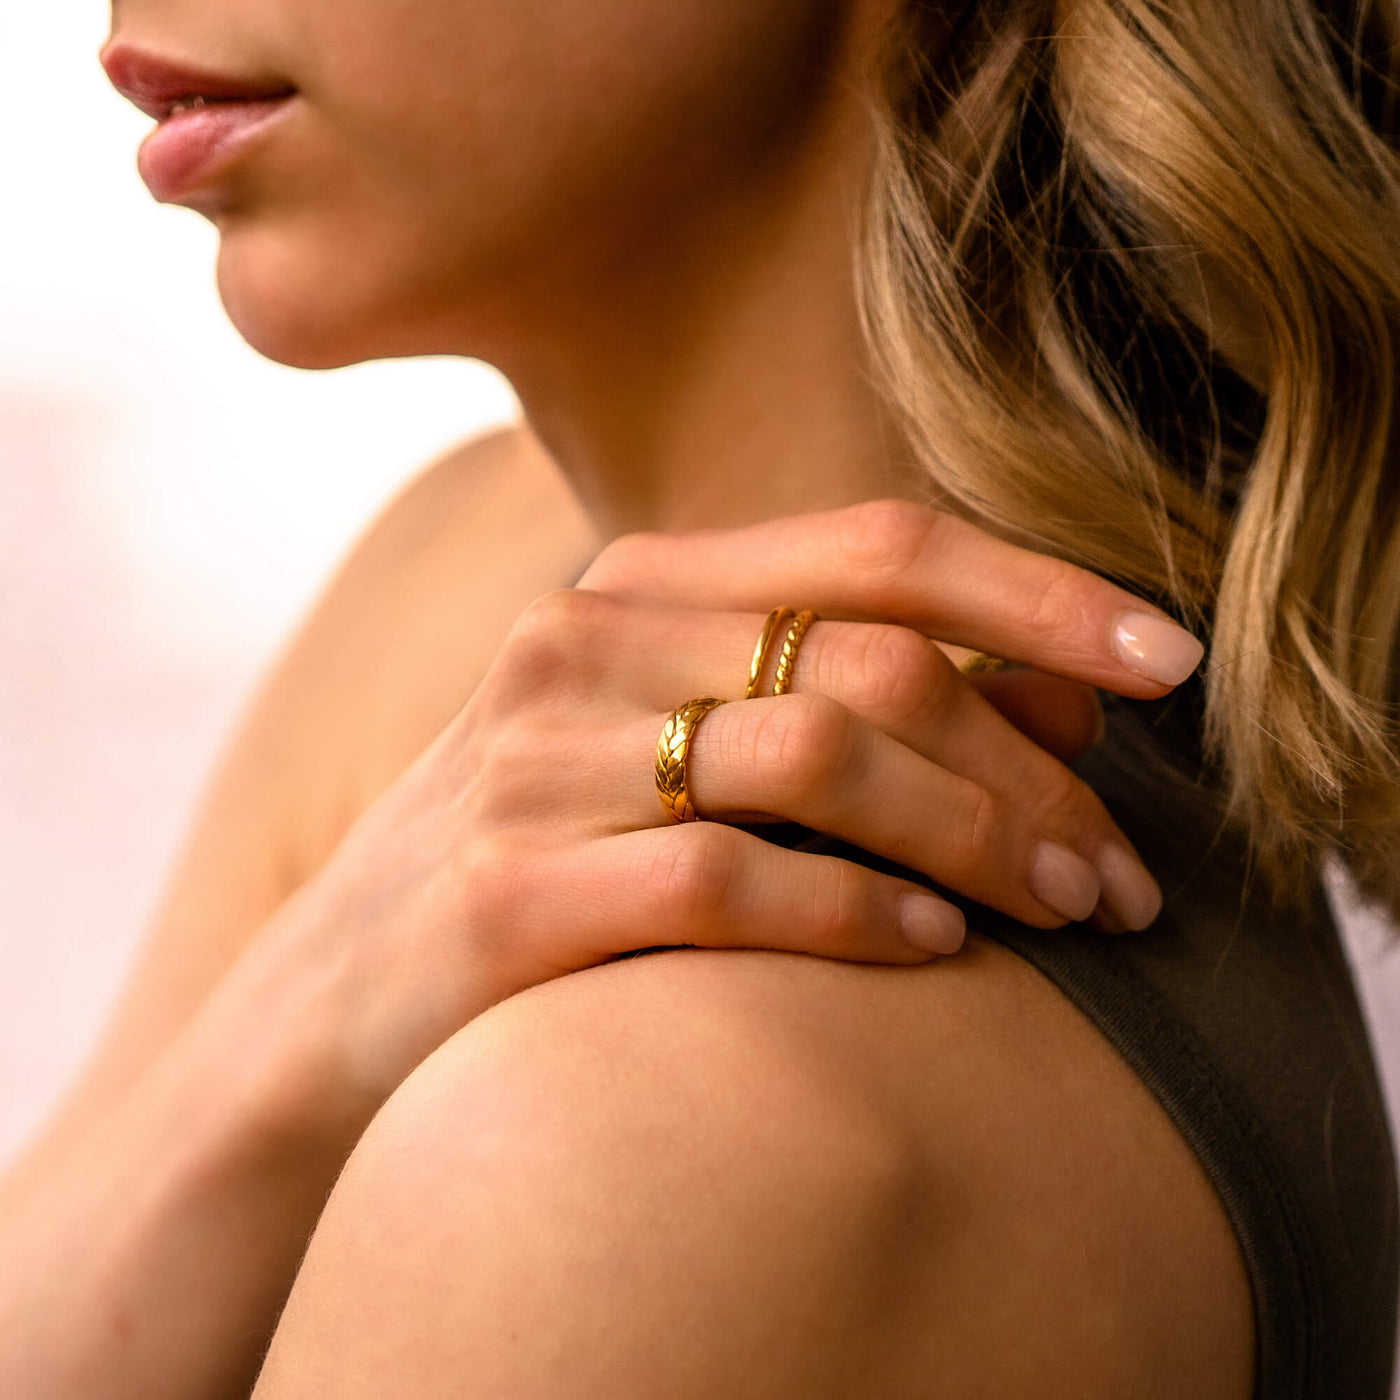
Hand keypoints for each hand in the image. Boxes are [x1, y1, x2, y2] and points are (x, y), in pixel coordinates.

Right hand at [283, 499, 1198, 1099]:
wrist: (331, 1003)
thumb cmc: (538, 863)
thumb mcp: (668, 750)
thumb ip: (827, 700)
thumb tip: (1051, 703)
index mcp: (634, 587)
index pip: (875, 544)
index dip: (1039, 592)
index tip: (1171, 662)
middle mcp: (580, 642)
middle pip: (872, 657)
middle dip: (1030, 768)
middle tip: (1121, 873)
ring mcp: (534, 761)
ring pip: (818, 757)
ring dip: (976, 838)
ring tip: (1066, 910)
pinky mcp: (505, 890)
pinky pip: (730, 882)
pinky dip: (858, 912)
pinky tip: (935, 947)